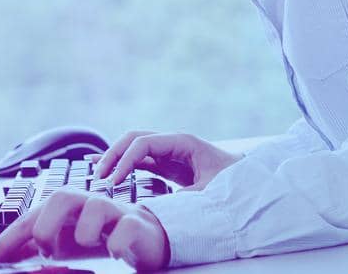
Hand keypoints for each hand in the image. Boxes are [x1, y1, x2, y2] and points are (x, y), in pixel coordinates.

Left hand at [0, 189, 168, 269]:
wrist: (142, 237)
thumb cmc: (98, 237)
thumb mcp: (64, 245)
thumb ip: (38, 249)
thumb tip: (5, 260)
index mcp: (63, 208)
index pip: (28, 220)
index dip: (4, 241)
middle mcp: (85, 202)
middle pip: (60, 196)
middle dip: (47, 225)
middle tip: (48, 248)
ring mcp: (112, 210)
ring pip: (95, 207)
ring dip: (86, 232)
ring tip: (90, 244)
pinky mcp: (134, 223)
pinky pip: (123, 229)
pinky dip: (115, 243)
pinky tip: (113, 251)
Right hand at [95, 130, 242, 190]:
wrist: (251, 182)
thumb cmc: (234, 184)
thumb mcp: (210, 193)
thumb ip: (183, 197)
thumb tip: (155, 208)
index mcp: (183, 142)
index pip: (144, 144)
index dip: (125, 161)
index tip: (114, 182)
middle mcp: (173, 143)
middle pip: (134, 139)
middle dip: (114, 155)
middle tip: (99, 177)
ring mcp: (169, 153)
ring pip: (134, 148)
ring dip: (115, 159)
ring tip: (96, 173)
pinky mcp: (168, 165)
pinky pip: (139, 160)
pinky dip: (122, 164)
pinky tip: (105, 168)